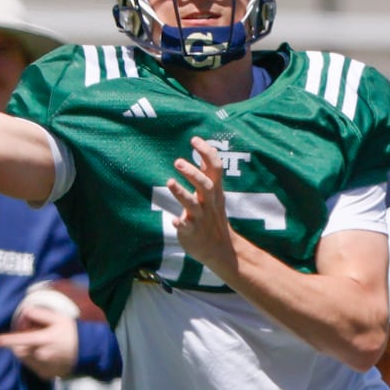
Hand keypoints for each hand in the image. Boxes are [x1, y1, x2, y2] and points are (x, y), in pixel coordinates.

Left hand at [0, 303, 79, 378]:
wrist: (87, 352)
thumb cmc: (72, 332)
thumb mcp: (60, 318)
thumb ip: (41, 314)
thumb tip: (25, 312)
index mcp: (45, 340)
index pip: (22, 340)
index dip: (9, 340)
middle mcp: (42, 355)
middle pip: (19, 351)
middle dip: (18, 345)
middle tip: (27, 337)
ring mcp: (44, 367)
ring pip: (25, 359)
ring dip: (25, 352)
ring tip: (37, 345)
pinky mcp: (46, 374)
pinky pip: (32, 367)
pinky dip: (32, 360)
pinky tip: (43, 354)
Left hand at [168, 136, 238, 277]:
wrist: (220, 250)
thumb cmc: (212, 216)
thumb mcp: (213, 194)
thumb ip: (207, 172)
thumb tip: (203, 148)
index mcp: (214, 191)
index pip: (215, 168)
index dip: (206, 152)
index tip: (194, 139)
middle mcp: (209, 203)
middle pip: (205, 185)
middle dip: (193, 173)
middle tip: (177, 161)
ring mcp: (201, 218)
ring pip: (193, 204)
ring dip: (182, 193)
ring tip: (169, 181)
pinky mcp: (192, 233)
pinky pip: (187, 228)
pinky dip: (181, 224)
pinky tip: (174, 221)